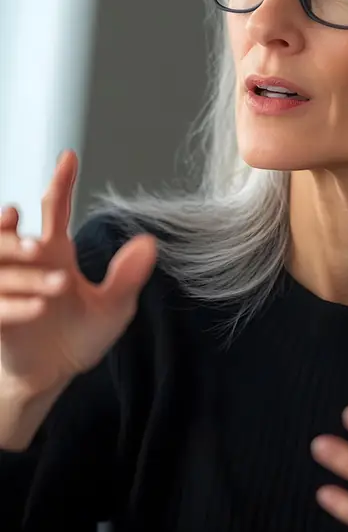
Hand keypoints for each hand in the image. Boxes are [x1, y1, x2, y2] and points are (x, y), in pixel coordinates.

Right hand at [0, 150, 156, 450]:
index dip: (61, 182)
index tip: (69, 156)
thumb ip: (127, 277)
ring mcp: (8, 288)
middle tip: (37, 237)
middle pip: (14, 232)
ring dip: (21, 268)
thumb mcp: (112, 309)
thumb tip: (150, 242)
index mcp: (55, 252)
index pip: (54, 208)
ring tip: (51, 278)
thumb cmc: (79, 336)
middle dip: (18, 231)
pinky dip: (14, 303)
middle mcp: (29, 263)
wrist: (52, 375)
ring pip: (1, 263)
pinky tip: (38, 310)